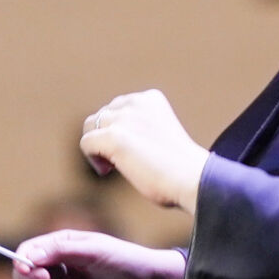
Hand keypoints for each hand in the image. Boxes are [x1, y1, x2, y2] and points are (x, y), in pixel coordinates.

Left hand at [79, 91, 208, 213]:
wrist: (192, 179)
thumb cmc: (180, 168)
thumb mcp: (160, 135)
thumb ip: (139, 128)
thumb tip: (106, 138)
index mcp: (150, 98)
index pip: (118, 107)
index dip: (119, 129)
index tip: (132, 149)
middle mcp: (136, 102)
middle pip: (102, 115)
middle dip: (106, 136)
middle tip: (120, 160)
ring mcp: (124, 119)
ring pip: (90, 126)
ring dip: (97, 146)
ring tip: (112, 165)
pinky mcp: (114, 137)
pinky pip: (86, 143)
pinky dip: (92, 158)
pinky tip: (108, 170)